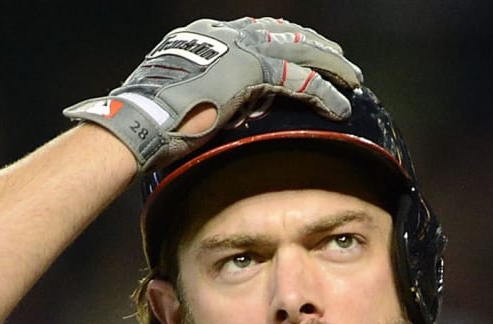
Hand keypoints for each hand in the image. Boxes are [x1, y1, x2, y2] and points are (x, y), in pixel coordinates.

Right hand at [64, 17, 362, 171]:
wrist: (139, 121)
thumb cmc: (146, 123)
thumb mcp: (174, 100)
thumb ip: (198, 97)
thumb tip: (205, 118)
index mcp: (203, 37)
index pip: (254, 31)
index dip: (284, 40)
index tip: (303, 51)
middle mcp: (223, 34)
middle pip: (283, 33)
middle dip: (315, 46)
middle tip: (340, 60)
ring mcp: (238, 48)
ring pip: (299, 51)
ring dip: (330, 65)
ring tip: (353, 79)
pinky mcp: (251, 70)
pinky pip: (299, 80)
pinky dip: (323, 93)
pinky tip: (342, 105)